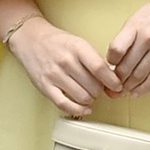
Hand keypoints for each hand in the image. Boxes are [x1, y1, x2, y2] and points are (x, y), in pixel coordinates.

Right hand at [8, 18, 122, 115]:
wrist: (31, 39)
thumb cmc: (58, 42)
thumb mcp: (79, 43)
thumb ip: (93, 59)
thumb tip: (111, 77)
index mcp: (77, 47)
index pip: (99, 68)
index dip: (112, 81)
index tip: (118, 86)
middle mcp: (66, 61)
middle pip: (92, 85)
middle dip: (101, 91)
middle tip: (100, 88)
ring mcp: (54, 75)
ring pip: (81, 97)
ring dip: (90, 99)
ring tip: (90, 94)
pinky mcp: (45, 86)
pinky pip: (64, 104)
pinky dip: (78, 109)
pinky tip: (85, 108)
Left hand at [107, 0, 149, 96]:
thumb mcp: (141, 14)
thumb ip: (129, 34)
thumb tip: (117, 55)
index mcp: (136, 25)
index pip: (116, 49)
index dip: (109, 63)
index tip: (108, 67)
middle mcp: (147, 37)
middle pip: (126, 67)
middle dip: (117, 81)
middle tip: (113, 87)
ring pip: (139, 75)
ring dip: (129, 87)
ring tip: (124, 92)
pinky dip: (144, 87)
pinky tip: (138, 91)